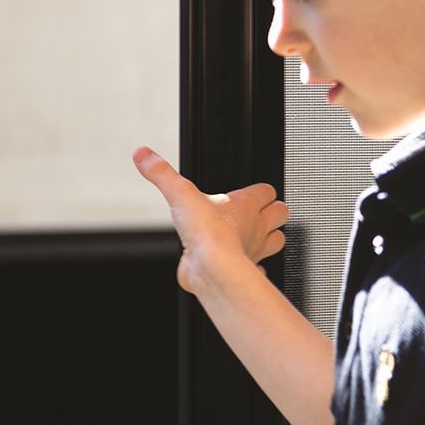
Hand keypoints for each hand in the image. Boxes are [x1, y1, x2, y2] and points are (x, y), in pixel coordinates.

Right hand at [131, 146, 289, 293]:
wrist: (212, 270)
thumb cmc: (206, 233)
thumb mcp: (180, 195)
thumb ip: (162, 174)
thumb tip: (144, 154)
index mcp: (246, 204)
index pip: (266, 190)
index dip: (261, 190)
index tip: (252, 192)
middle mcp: (256, 227)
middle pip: (280, 213)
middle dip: (273, 212)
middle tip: (258, 213)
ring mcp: (254, 250)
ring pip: (277, 241)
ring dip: (269, 237)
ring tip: (252, 235)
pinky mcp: (246, 270)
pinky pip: (259, 268)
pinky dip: (254, 266)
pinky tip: (244, 264)